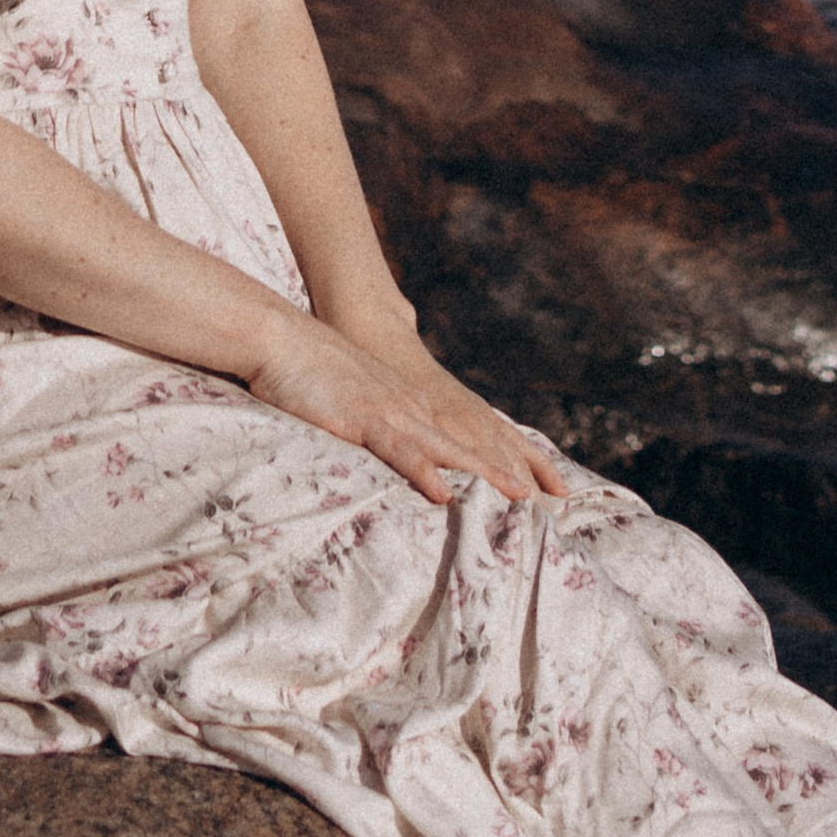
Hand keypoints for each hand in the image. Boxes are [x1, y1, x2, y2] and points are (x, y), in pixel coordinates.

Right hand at [241, 315, 566, 508]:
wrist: (282, 337)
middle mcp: (412, 407)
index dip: (504, 460)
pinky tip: (442, 493)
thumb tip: (388, 450)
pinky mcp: (362, 419)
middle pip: (472, 443)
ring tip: (521, 499)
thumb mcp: (354, 403)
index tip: (538, 485)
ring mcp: (390, 412)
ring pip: (448, 449)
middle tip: (554, 497)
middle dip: (513, 471)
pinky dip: (423, 471)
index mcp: (412, 405)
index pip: (468, 436)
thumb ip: (375, 427)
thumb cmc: (310, 372)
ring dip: (485, 474)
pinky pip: (399, 450)